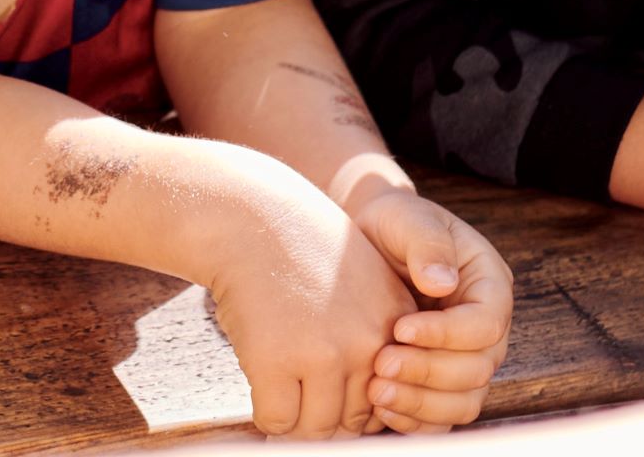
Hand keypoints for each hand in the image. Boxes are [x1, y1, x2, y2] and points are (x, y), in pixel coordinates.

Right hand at [204, 154, 416, 437]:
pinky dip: (265, 412)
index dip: (350, 396)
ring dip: (293, 415)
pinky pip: (277, 421)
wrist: (248, 215)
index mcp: (395, 323)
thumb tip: (361, 422)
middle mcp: (368, 343)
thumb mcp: (359, 281)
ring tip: (278, 382)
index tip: (324, 378)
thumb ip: (370, 338)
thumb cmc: (297, 249)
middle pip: (352, 422)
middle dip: (321, 412)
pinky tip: (259, 376)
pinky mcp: (277, 362)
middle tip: (296, 385)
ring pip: (315, 428)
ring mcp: (323, 355)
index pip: (387, 398)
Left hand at [351, 188, 513, 430]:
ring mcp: (468, 359)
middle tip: (380, 364)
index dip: (446, 334)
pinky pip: (443, 417)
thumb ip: (427, 244)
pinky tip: (383, 411)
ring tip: (376, 392)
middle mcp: (488, 330)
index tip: (399, 329)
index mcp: (490, 286)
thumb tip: (443, 283)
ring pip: (463, 402)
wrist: (374, 240)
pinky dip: (417, 421)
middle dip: (427, 372)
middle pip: (475, 370)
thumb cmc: (396, 222)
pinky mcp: (444, 381)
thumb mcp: (409, 218)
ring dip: (421, 403)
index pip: (485, 325)